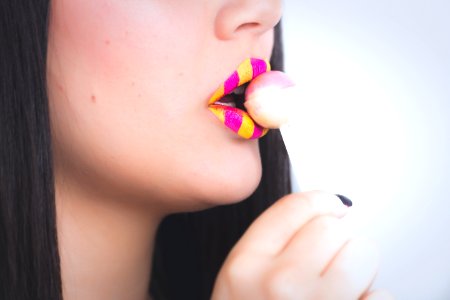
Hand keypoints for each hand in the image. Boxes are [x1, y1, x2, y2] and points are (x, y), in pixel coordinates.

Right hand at [211, 191, 392, 299]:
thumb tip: (326, 212)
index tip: (330, 206)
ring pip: (362, 253)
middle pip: (332, 227)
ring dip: (358, 271)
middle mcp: (279, 284)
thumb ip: (271, 246)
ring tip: (337, 294)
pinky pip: (380, 296)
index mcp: (244, 267)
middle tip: (326, 267)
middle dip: (336, 242)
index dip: (318, 202)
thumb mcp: (240, 287)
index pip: (293, 207)